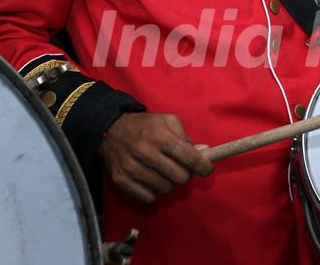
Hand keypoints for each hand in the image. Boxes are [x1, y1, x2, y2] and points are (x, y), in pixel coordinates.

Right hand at [98, 112, 212, 202]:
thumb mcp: (167, 121)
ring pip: (165, 189)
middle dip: (186, 175)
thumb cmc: (145, 125)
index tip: (208, 170)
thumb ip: (185, 137)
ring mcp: (132, 169)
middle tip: (182, 169)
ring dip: (170, 183)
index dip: (203, 166)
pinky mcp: (121, 181)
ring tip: (165, 173)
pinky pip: (148, 198)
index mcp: (160, 137)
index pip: (188, 157)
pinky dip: (154, 192)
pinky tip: (152, 180)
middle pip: (179, 177)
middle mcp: (146, 153)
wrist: (111, 130)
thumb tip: (203, 152)